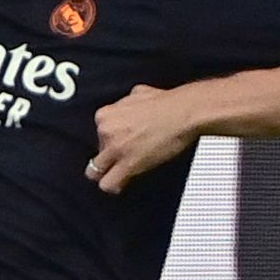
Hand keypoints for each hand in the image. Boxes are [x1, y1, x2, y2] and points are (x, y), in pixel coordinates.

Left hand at [88, 83, 204, 194]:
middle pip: (97, 152)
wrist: (184, 112)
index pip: (97, 134)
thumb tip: (129, 105)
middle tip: (125, 157)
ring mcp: (115, 149)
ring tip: (119, 175)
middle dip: (110, 156)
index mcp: (106, 114)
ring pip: (95, 172)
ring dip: (108, 173)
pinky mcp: (128, 165)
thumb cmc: (168, 103)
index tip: (119, 143)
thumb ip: (126, 103)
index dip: (110, 141)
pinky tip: (122, 184)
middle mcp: (106, 131)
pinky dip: (114, 186)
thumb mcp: (138, 93)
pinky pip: (109, 184)